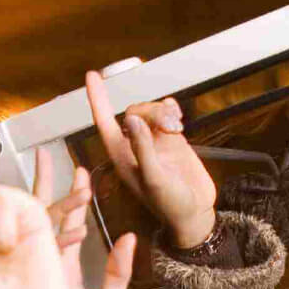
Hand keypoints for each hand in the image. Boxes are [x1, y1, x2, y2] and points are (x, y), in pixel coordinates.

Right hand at [32, 148, 131, 288]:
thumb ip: (120, 271)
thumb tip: (132, 238)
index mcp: (64, 265)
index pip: (68, 222)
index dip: (74, 195)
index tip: (80, 168)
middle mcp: (43, 262)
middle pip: (43, 212)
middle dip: (46, 182)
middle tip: (46, 153)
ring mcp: (29, 267)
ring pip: (34, 223)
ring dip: (47, 197)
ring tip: (55, 172)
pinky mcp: (22, 277)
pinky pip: (31, 246)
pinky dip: (44, 230)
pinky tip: (52, 213)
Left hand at [85, 70, 217, 248]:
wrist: (196, 212)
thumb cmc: (171, 205)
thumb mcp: (154, 179)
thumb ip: (143, 149)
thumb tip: (132, 119)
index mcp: (122, 157)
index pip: (104, 122)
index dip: (98, 99)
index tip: (92, 75)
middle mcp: (135, 147)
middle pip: (135, 112)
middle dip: (152, 112)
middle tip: (172, 127)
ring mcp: (154, 142)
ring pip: (152, 111)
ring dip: (165, 113)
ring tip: (178, 128)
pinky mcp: (172, 140)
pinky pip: (167, 113)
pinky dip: (172, 110)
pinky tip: (179, 118)